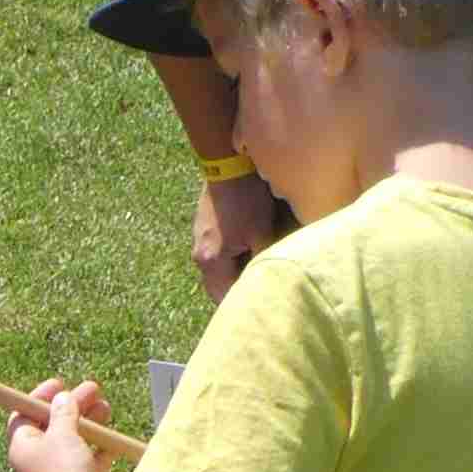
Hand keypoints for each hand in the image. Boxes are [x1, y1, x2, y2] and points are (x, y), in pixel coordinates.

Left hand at [6, 377, 112, 471]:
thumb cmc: (65, 471)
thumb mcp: (62, 433)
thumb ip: (63, 412)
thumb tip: (62, 398)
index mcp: (22, 447)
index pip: (23, 415)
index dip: (40, 397)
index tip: (60, 384)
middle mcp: (36, 461)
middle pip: (52, 425)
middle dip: (73, 405)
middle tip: (93, 389)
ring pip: (73, 440)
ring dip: (89, 422)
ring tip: (106, 406)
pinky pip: (88, 459)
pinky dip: (98, 446)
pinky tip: (111, 435)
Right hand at [192, 167, 278, 302]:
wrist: (227, 165)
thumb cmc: (246, 200)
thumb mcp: (261, 234)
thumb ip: (264, 263)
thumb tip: (274, 285)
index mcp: (211, 263)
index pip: (226, 298)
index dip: (245, 303)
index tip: (263, 305)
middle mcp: (200, 257)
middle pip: (218, 289)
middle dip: (237, 293)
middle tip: (260, 295)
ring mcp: (198, 243)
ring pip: (217, 274)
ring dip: (234, 277)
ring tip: (255, 275)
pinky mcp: (202, 232)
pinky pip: (216, 258)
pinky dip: (230, 263)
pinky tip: (246, 255)